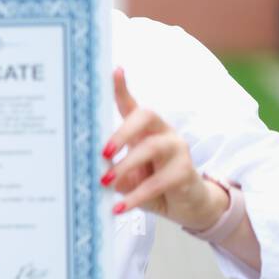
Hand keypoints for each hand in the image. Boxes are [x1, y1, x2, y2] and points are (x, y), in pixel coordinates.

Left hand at [101, 67, 226, 229]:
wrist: (185, 206)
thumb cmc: (150, 185)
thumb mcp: (126, 178)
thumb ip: (111, 171)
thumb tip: (93, 173)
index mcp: (144, 130)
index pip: (132, 105)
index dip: (122, 88)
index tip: (114, 70)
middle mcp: (162, 133)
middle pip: (147, 116)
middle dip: (122, 131)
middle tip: (103, 151)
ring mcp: (177, 150)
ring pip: (153, 147)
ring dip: (126, 165)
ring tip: (105, 181)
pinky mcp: (185, 173)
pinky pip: (159, 182)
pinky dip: (136, 196)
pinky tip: (119, 207)